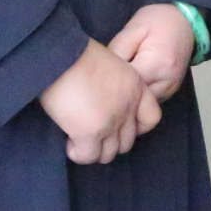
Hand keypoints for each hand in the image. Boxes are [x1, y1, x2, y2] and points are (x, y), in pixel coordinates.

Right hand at [38, 38, 151, 164]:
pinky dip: (78, 153)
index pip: (151, 118)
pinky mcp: (90, 134)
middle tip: (91, 132)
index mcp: (135, 87)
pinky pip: (88, 156)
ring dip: (93, 150)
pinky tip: (69, 142)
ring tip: (78, 138)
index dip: (135, 126)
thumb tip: (103, 100)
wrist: (59, 56)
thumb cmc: (76, 54)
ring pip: (108, 154)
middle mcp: (128, 107)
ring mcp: (111, 123)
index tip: (117, 124)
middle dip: (109, 141)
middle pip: (126, 142)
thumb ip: (114, 84)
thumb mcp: (108, 63)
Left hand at [107, 3, 193, 102]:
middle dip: (120, 88)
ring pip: (142, 102)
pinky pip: (150, 100)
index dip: (111, 78)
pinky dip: (139, 94)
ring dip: (130, 93)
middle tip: (107, 75)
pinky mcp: (170, 92)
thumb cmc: (159, 20)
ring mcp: (170, 90)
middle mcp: (165, 82)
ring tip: (119, 78)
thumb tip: (104, 67)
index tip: (101, 69)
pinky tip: (132, 82)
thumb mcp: (135, 26)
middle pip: (134, 97)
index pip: (127, 83)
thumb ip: (119, 47)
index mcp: (157, 64)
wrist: (186, 22)